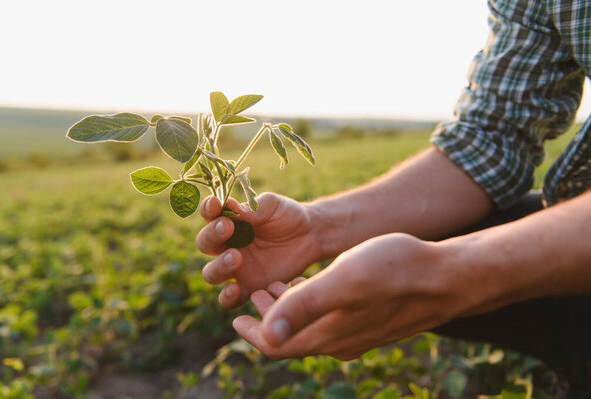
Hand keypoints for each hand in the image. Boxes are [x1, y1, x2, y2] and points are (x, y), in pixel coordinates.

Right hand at [196, 192, 321, 307]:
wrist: (310, 236)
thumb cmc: (287, 215)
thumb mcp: (272, 205)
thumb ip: (252, 208)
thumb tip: (230, 207)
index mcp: (228, 220)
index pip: (209, 214)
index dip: (207, 209)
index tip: (215, 204)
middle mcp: (226, 245)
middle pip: (205, 244)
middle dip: (211, 236)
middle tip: (227, 228)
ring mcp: (235, 268)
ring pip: (211, 273)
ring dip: (218, 266)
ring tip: (236, 257)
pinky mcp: (248, 287)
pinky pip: (229, 299)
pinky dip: (227, 297)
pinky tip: (235, 289)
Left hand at [232, 233, 470, 359]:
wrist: (448, 277)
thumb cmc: (396, 271)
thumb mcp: (344, 279)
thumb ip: (305, 305)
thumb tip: (266, 333)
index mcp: (329, 335)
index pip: (277, 346)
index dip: (253, 333)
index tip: (235, 317)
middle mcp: (342, 342)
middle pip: (293, 337)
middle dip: (268, 317)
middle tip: (254, 291)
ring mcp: (359, 334)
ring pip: (312, 327)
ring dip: (291, 308)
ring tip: (277, 284)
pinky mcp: (373, 322)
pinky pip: (332, 320)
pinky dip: (314, 305)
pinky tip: (315, 283)